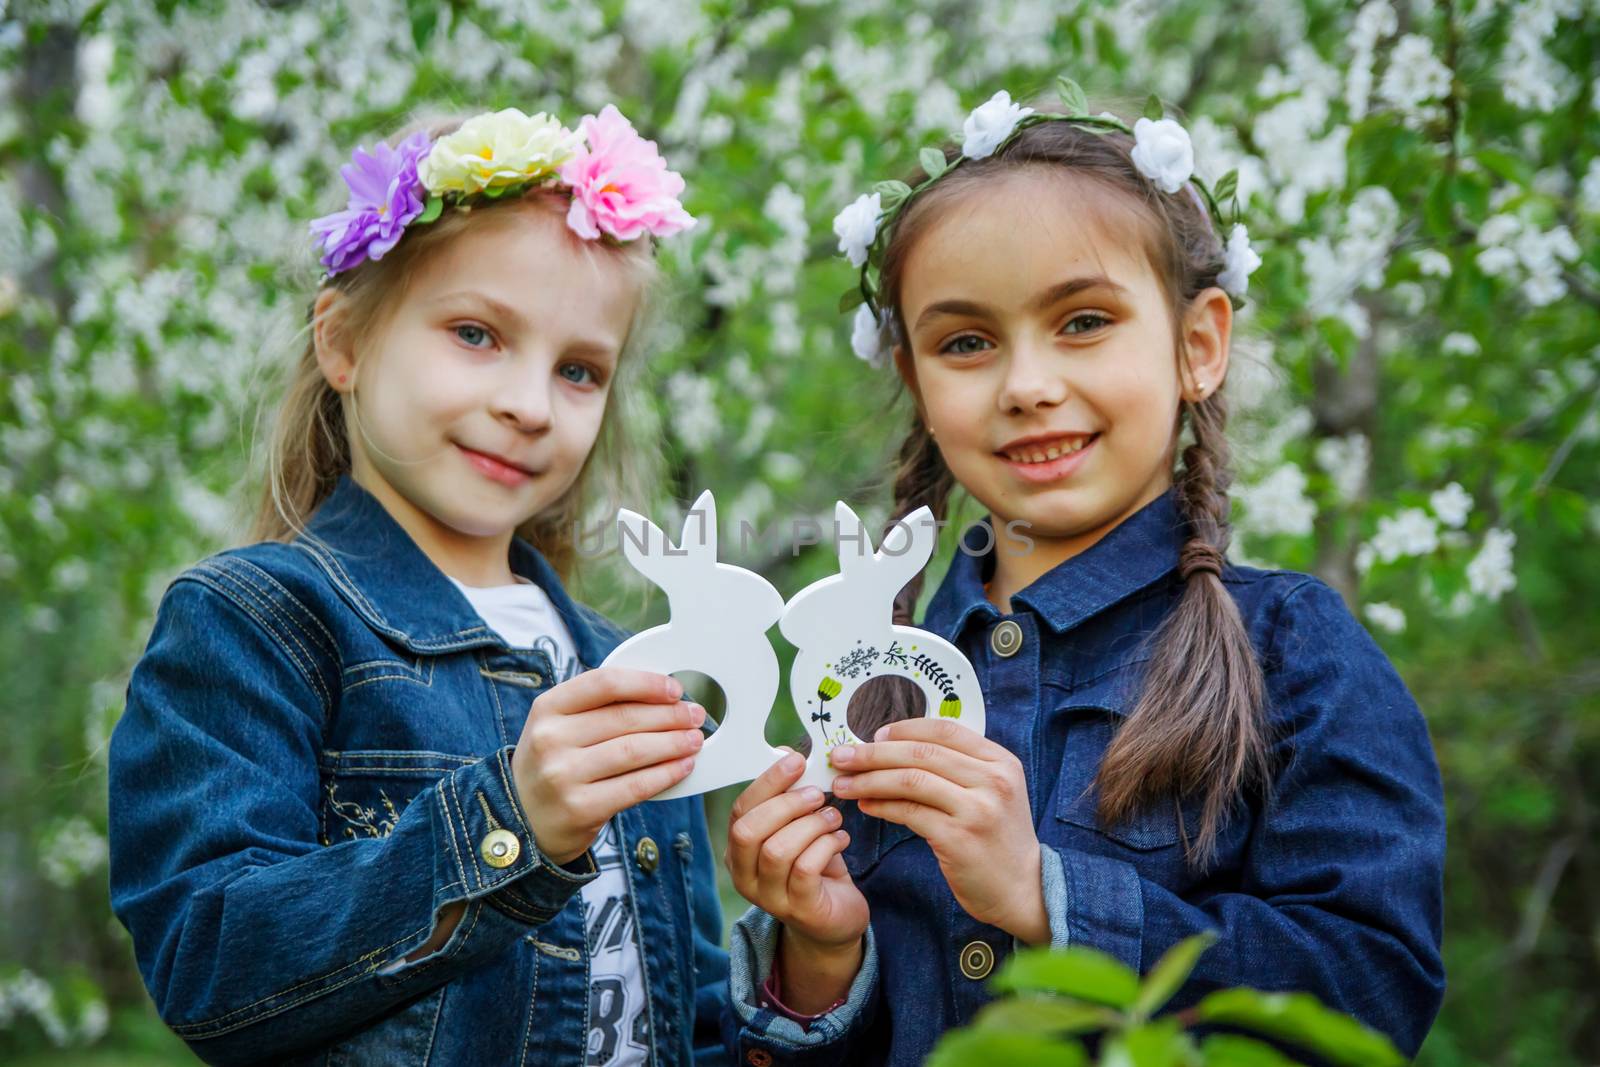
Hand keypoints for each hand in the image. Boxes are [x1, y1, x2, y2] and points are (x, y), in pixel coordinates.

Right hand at [511, 667, 704, 864]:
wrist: (521, 820)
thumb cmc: (553, 763)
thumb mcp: (558, 726)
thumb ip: (597, 707)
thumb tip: (660, 695)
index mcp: (547, 708)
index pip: (604, 683)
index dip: (646, 683)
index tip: (674, 690)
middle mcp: (551, 739)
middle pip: (625, 718)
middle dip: (669, 715)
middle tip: (695, 715)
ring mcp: (563, 775)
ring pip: (634, 751)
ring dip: (673, 743)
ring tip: (694, 740)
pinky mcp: (580, 809)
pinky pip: (635, 787)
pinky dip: (665, 774)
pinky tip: (682, 767)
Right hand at [726, 751, 868, 1012]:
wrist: (834, 919)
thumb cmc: (814, 865)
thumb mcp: (798, 829)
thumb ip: (790, 797)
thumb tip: (789, 753)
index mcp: (738, 851)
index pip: (740, 811)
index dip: (767, 783)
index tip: (797, 760)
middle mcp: (744, 876)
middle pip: (748, 831)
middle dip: (785, 804)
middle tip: (818, 794)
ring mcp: (768, 897)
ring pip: (777, 850)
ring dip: (810, 825)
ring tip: (833, 817)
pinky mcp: (798, 909)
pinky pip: (805, 870)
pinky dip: (826, 845)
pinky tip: (841, 838)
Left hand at [830, 718, 1048, 943]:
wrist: (1024, 889)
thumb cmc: (997, 838)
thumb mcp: (992, 792)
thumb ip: (958, 768)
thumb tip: (896, 746)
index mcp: (1001, 761)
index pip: (945, 729)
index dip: (905, 729)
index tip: (874, 735)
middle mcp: (993, 780)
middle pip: (921, 752)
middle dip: (874, 753)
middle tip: (842, 756)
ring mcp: (977, 809)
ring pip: (910, 780)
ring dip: (870, 779)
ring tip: (843, 784)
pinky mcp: (959, 838)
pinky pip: (909, 813)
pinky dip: (882, 805)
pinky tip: (865, 805)